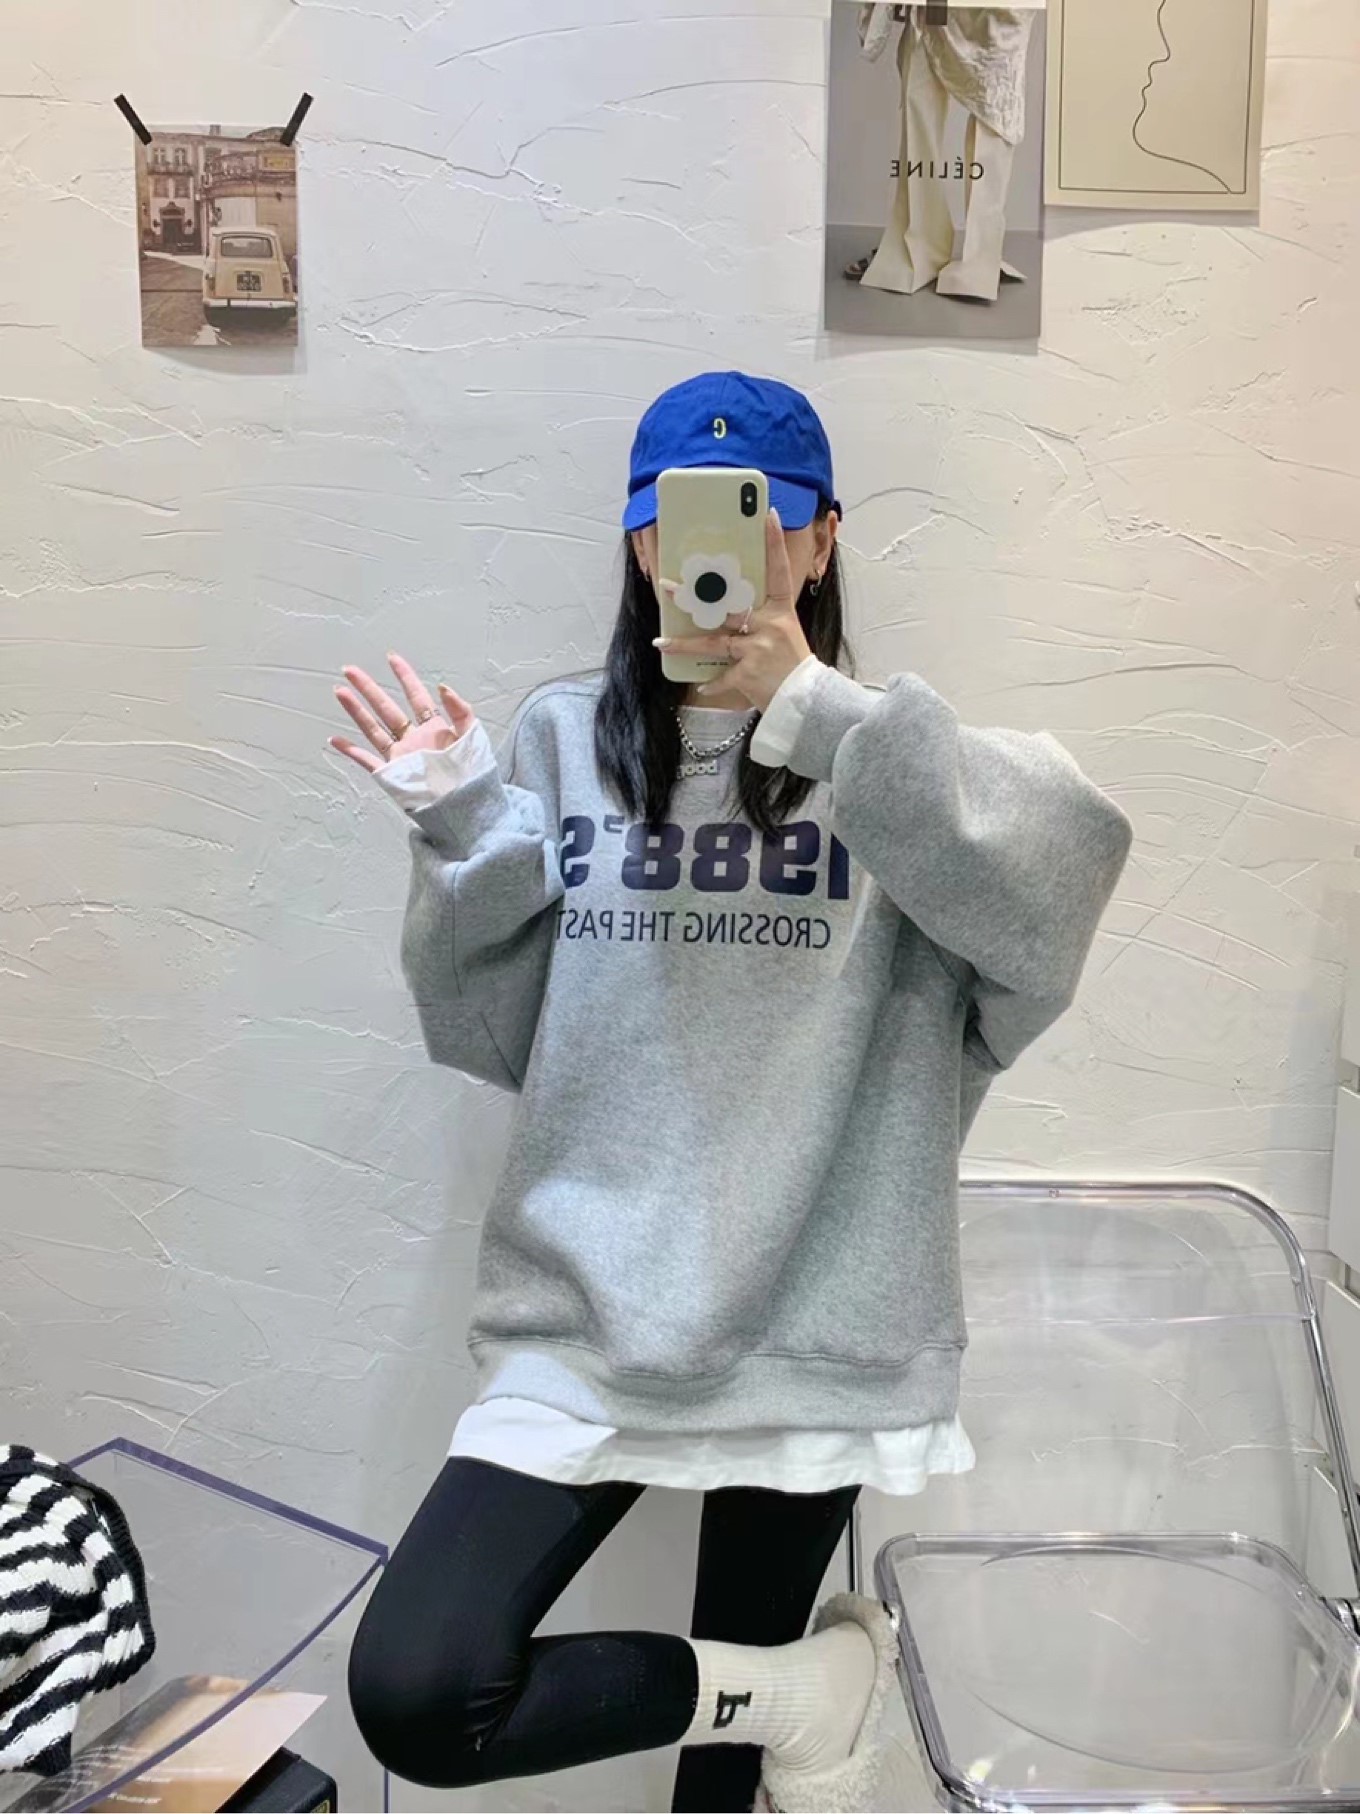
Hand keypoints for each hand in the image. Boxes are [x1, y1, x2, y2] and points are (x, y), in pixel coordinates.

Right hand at [329, 652, 475, 773]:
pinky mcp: (392, 774)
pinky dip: (350, 751)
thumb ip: (460, 710)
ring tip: (340, 691)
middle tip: (350, 670)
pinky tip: (335, 740)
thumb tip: (442, 686)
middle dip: (368, 688)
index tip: (392, 658)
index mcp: (434, 730)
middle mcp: (414, 740)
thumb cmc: (472, 776)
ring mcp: (401, 757)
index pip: (416, 697)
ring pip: (373, 729)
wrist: (465, 808)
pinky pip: (367, 761)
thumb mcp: (472, 737)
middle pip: (387, 708)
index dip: (405, 676)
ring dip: (356, 710)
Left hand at [653, 509, 813, 712]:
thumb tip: (733, 608)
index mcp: (781, 611)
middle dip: (693, 596)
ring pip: (712, 642)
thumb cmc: (793, 666)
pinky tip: (701, 683)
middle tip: (667, 585)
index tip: (768, 515)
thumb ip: (763, 619)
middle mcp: (769, 625)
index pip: (778, 570)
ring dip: (684, 643)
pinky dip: (713, 682)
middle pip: (725, 604)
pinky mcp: (748, 672)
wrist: (807, 700)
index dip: (774, 542)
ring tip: (661, 642)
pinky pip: (722, 675)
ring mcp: (757, 648)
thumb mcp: (786, 634)